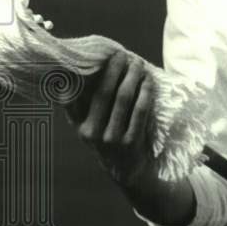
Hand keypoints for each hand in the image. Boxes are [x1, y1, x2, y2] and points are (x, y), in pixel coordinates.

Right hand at [65, 50, 155, 187]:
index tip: (96, 54)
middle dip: (113, 70)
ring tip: (137, 62)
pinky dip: (145, 91)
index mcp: (79, 125)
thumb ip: (83, 105)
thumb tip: (83, 70)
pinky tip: (148, 80)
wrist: (126, 172)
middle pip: (103, 92)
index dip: (87, 73)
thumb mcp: (90, 126)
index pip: (78, 94)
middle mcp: (91, 132)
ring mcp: (111, 138)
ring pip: (123, 99)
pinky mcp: (131, 142)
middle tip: (120, 53)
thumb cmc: (108, 140)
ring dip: (132, 76)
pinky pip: (140, 110)